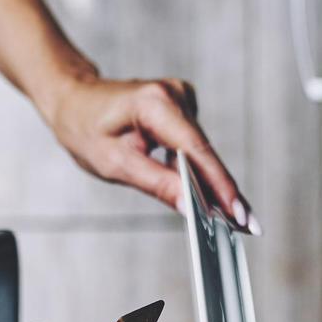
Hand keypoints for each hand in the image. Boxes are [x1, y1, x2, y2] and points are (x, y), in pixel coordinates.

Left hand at [44, 75, 258, 233]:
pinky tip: (205, 193)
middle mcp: (174, 94)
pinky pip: (195, 145)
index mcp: (154, 104)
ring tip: (229, 217)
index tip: (239, 214)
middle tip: (247, 226)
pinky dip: (198, 169)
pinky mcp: (182, 107)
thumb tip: (191, 205)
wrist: (74, 100)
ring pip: (202, 151)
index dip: (220, 185)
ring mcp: (181, 98)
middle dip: (223, 191)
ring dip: (211, 183)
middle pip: (205, 152)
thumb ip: (157, 184)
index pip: (196, 150)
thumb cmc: (85, 128)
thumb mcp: (115, 164)